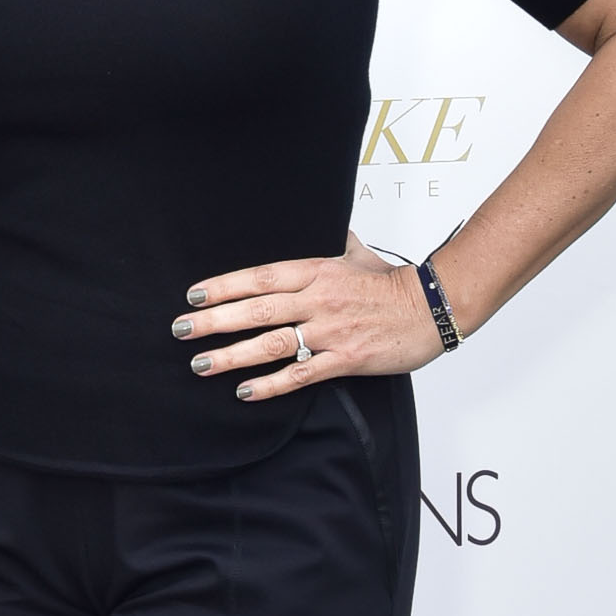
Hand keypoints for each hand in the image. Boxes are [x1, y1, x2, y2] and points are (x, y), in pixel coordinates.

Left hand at [171, 234, 442, 398]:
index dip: (224, 286)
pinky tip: (244, 391)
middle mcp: (318, 300)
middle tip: (181, 330)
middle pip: (256, 310)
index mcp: (318, 271)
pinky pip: (300, 374)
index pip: (261, 277)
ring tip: (200, 364)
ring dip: (232, 355)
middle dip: (214, 321)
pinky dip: (270, 384)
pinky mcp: (344, 359)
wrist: (434, 307)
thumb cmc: (395, 283)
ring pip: (272, 344)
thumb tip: (324, 224)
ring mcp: (330, 331)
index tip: (195, 294)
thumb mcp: (358, 254)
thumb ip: (332, 243)